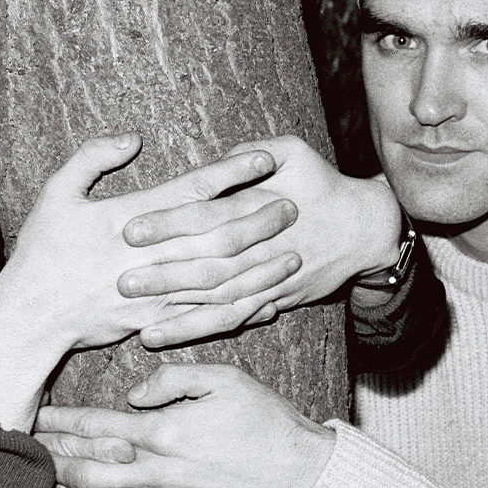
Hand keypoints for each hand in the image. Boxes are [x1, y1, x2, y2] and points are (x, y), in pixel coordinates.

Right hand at [0, 134, 300, 428]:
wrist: (29, 317)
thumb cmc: (41, 252)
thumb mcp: (56, 193)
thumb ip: (92, 158)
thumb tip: (132, 137)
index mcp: (128, 218)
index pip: (192, 190)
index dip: (232, 172)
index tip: (264, 160)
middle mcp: (148, 255)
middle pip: (217, 235)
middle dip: (258, 220)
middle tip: (293, 207)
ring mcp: (153, 292)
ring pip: (220, 279)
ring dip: (259, 267)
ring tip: (292, 255)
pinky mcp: (154, 322)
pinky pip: (206, 317)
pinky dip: (239, 310)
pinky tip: (266, 302)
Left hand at [32, 363, 335, 487]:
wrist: (308, 475)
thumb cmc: (267, 421)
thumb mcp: (225, 377)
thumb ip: (172, 377)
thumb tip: (132, 394)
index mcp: (165, 432)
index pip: (95, 428)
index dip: (58, 424)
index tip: (34, 420)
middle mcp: (161, 475)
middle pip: (86, 474)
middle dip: (50, 465)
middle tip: (26, 460)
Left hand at [119, 136, 402, 346]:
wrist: (365, 230)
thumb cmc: (323, 184)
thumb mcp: (295, 151)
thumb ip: (252, 152)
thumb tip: (217, 159)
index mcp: (260, 205)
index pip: (207, 215)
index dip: (169, 223)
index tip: (131, 229)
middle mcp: (262, 247)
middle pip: (207, 263)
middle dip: (165, 274)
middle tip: (122, 279)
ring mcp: (268, 279)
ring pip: (217, 299)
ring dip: (175, 310)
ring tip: (133, 317)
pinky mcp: (272, 301)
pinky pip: (230, 320)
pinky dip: (195, 330)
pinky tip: (161, 336)